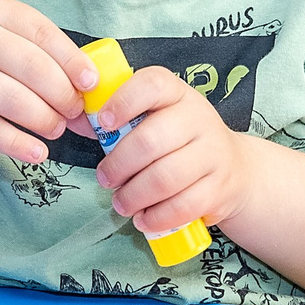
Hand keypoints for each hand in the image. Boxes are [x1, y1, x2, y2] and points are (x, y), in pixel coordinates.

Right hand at [0, 0, 96, 165]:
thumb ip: (38, 58)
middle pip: (32, 68)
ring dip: (44, 121)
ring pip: (14, 100)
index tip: (91, 84)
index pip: (43, 34)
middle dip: (62, 96)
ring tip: (55, 130)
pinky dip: (19, 144)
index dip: (73, 61)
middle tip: (74, 115)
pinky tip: (37, 153)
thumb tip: (90, 95)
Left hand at [92, 67, 258, 237]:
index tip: (104, 123)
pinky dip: (157, 217)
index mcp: (177, 94)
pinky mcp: (219, 187)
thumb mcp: (153, 118)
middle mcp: (199, 118)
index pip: (152, 84)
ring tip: (120, 203)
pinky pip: (185, 205)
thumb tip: (72, 120)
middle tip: (105, 179)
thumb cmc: (177, 140)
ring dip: (135, 195)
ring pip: (166, 177)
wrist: (233, 167)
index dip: (124, 101)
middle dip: (119, 165)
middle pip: (152, 140)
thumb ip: (116, 119)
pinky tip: (143, 219)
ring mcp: (213, 153)